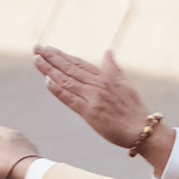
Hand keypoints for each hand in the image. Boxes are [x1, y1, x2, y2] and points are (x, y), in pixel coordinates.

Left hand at [33, 46, 151, 148]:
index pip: (79, 63)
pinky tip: (47, 81)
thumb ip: (113, 68)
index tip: (48, 48)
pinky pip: (70, 99)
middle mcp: (97, 85)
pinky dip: (58, 90)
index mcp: (105, 77)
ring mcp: (93, 98)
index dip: (62, 55)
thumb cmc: (134, 110)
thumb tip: (108, 51)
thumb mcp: (125, 84)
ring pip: (66, 80)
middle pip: (69, 68)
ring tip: (36, 60)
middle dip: (51, 57)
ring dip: (49, 70)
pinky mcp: (90, 112)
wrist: (142, 130)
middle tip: (36, 48)